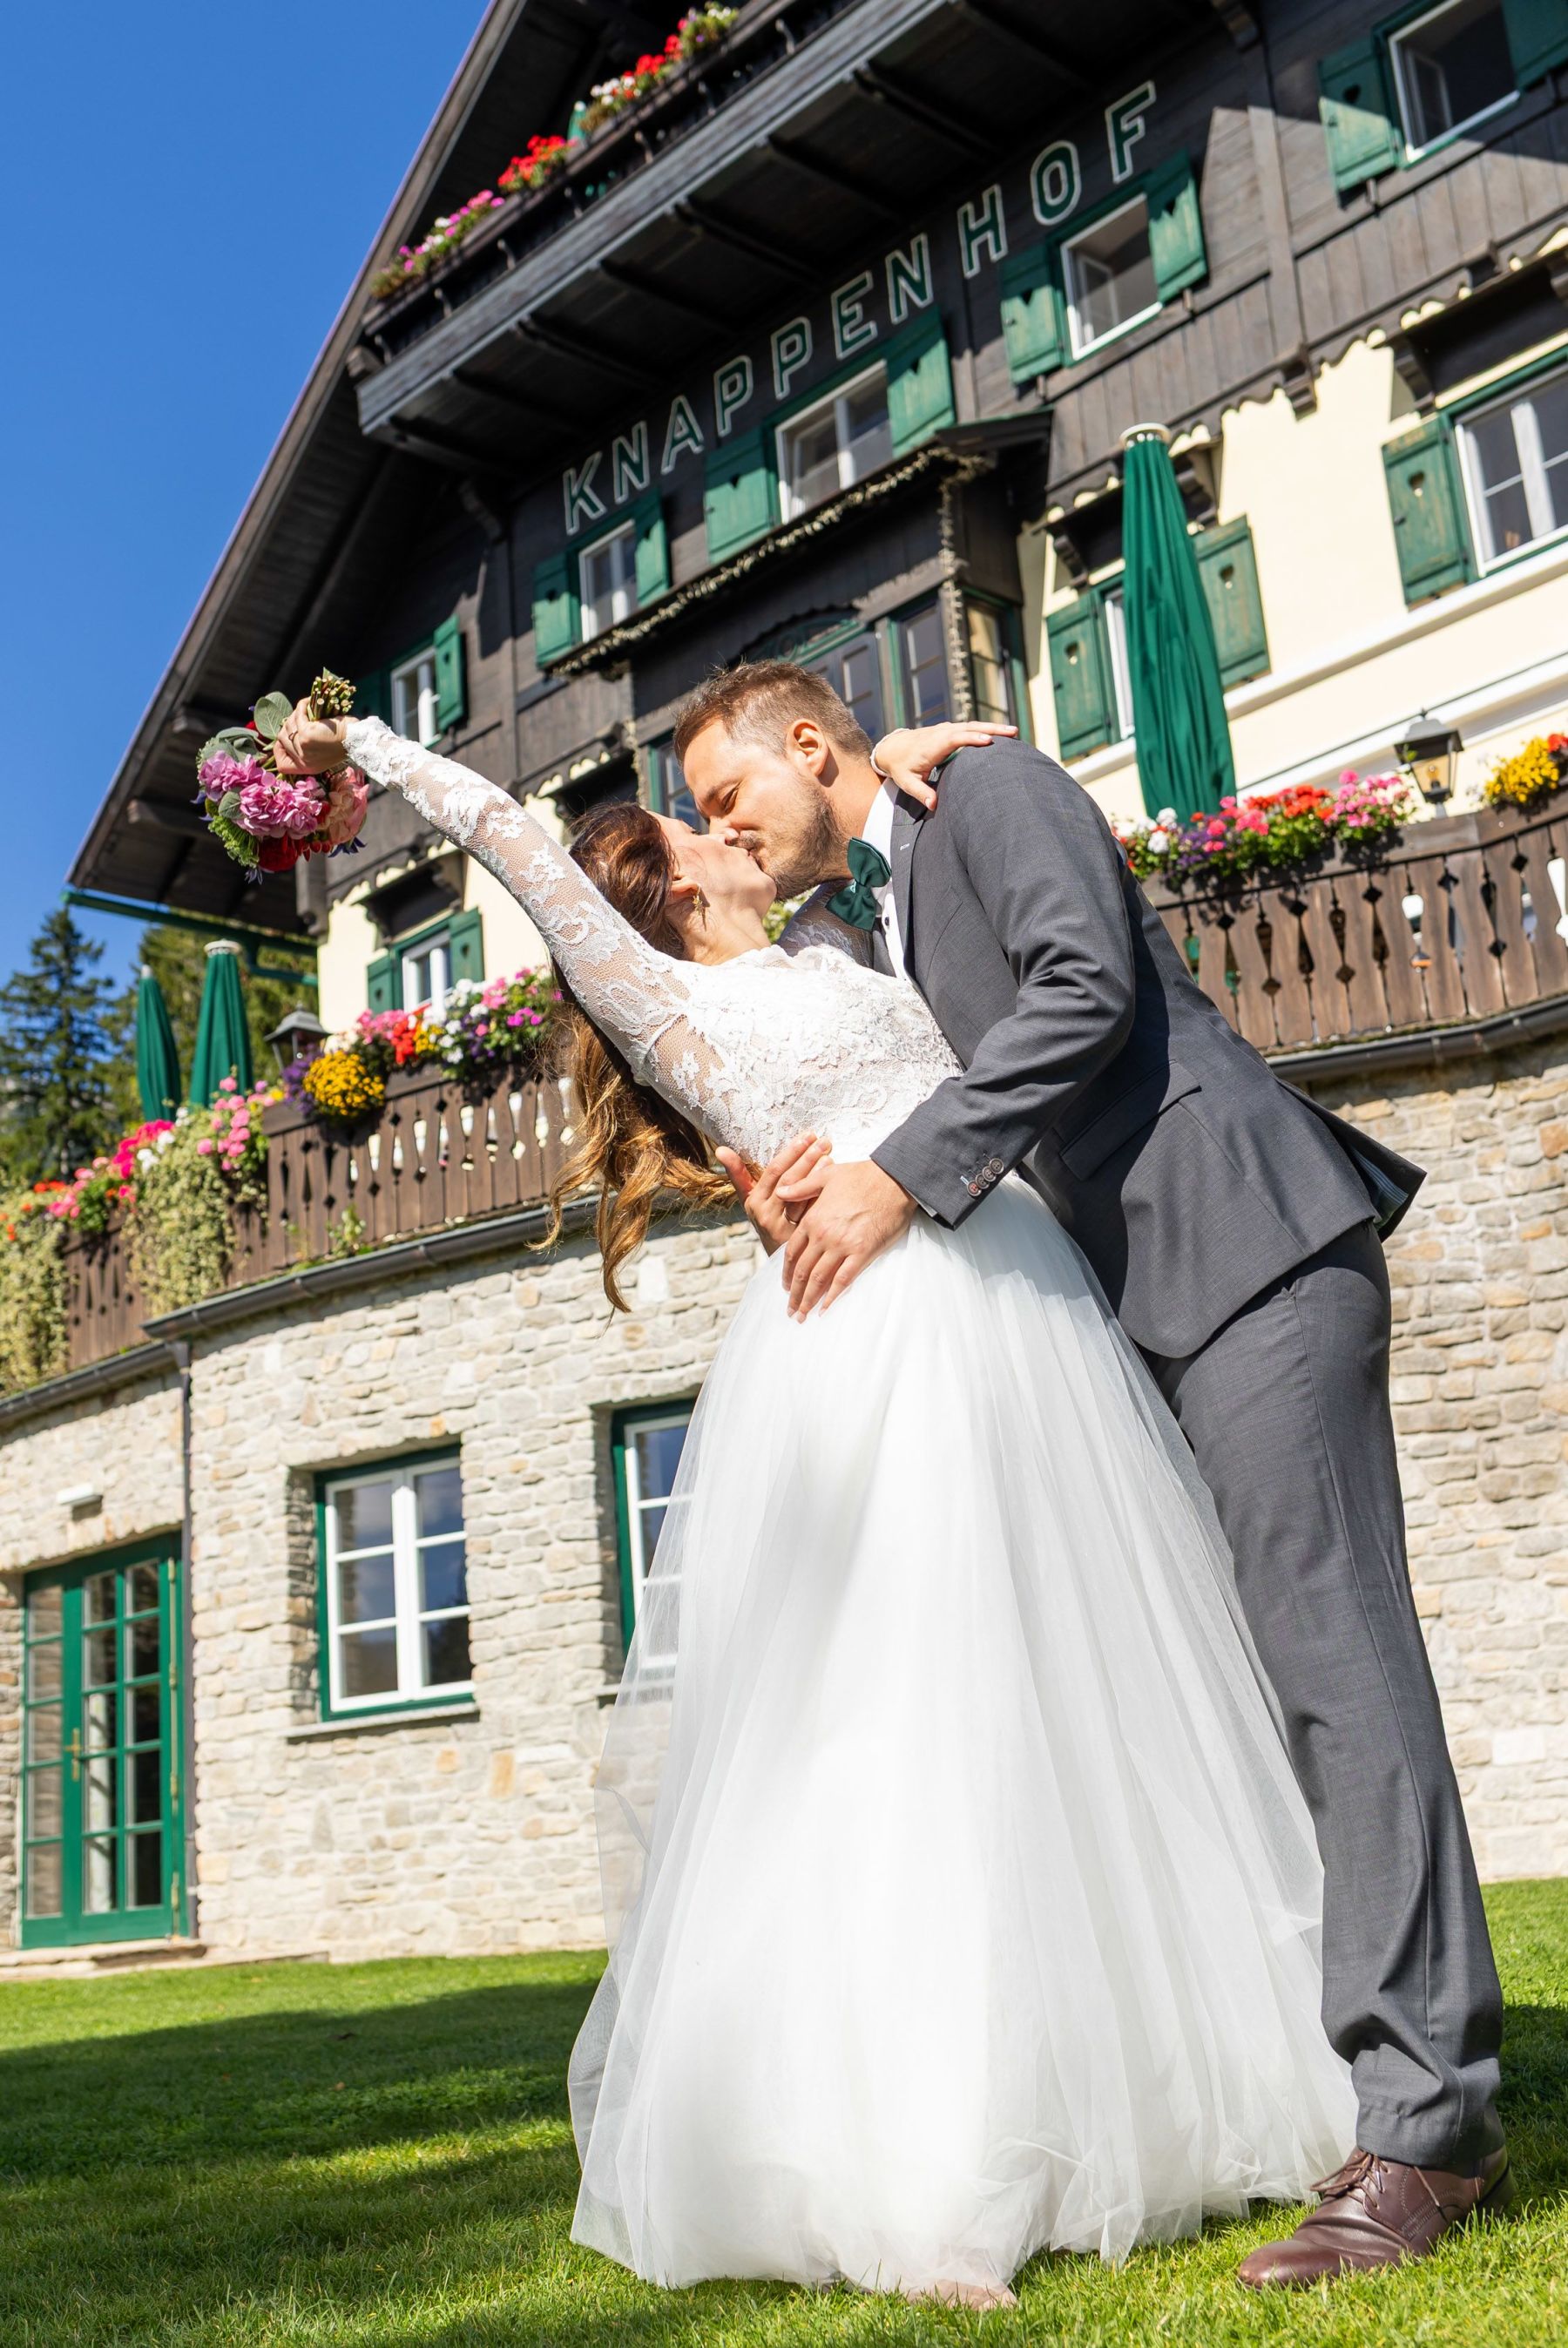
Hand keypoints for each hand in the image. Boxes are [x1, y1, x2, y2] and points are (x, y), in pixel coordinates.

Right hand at [273, 700, 349, 777]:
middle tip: (301, 718)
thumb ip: (305, 749)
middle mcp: (302, 760)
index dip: (279, 750)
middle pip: (281, 739)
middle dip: (289, 725)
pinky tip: (309, 702)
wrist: (356, 739)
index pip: (282, 765)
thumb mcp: (321, 753)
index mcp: (305, 768)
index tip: (285, 739)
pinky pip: (298, 715)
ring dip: (296, 715)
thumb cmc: (343, 743)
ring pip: (287, 726)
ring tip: (307, 710)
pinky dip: (302, 706)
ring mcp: (302, 747)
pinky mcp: (305, 734)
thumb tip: (288, 732)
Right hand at [716, 1134, 829, 1254]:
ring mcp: (779, 1227)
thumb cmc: (770, 1221)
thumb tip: (721, 1150)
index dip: (791, 1152)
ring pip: (800, 1195)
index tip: (807, 1135)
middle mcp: (763, 1213)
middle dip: (807, 1157)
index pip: (773, 1170)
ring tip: (829, 1154)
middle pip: (788, 1180)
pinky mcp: (795, 1237)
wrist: (781, 1261)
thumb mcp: (753, 1199)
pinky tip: (832, 1180)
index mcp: (753, 1200)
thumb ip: (739, 1174)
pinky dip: (821, 1193)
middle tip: (824, 1140)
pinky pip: (810, 1212)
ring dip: (816, 1172)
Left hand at [779, 1159, 916, 1317]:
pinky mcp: (862, 1252)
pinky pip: (844, 1280)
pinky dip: (833, 1296)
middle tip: (791, 1311)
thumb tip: (780, 1190)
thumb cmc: (862, 1176)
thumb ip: (801, 1186)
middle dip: (795, 1294)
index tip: (786, 1287)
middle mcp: (823, 1235)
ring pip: (819, 1278)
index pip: (792, 1252)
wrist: (893, 1179)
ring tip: (803, 1315)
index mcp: (813, 1220)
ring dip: (809, 1300)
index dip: (787, 1273)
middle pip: (802, 1271)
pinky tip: (826, 1309)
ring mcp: (842, 1245)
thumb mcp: (826, 1175)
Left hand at [871, 720, 1017, 811]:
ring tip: (1014, 732)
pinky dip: (986, 728)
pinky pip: (970, 727)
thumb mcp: (907, 782)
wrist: (892, 748)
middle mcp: (941, 734)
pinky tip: (1001, 733)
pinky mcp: (950, 730)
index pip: (954, 738)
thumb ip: (921, 793)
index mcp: (932, 746)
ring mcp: (946, 729)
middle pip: (969, 727)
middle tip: (1013, 732)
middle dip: (991, 728)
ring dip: (993, 727)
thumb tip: (934, 805)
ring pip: (972, 725)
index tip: (989, 741)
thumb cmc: (901, 767)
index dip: (971, 738)